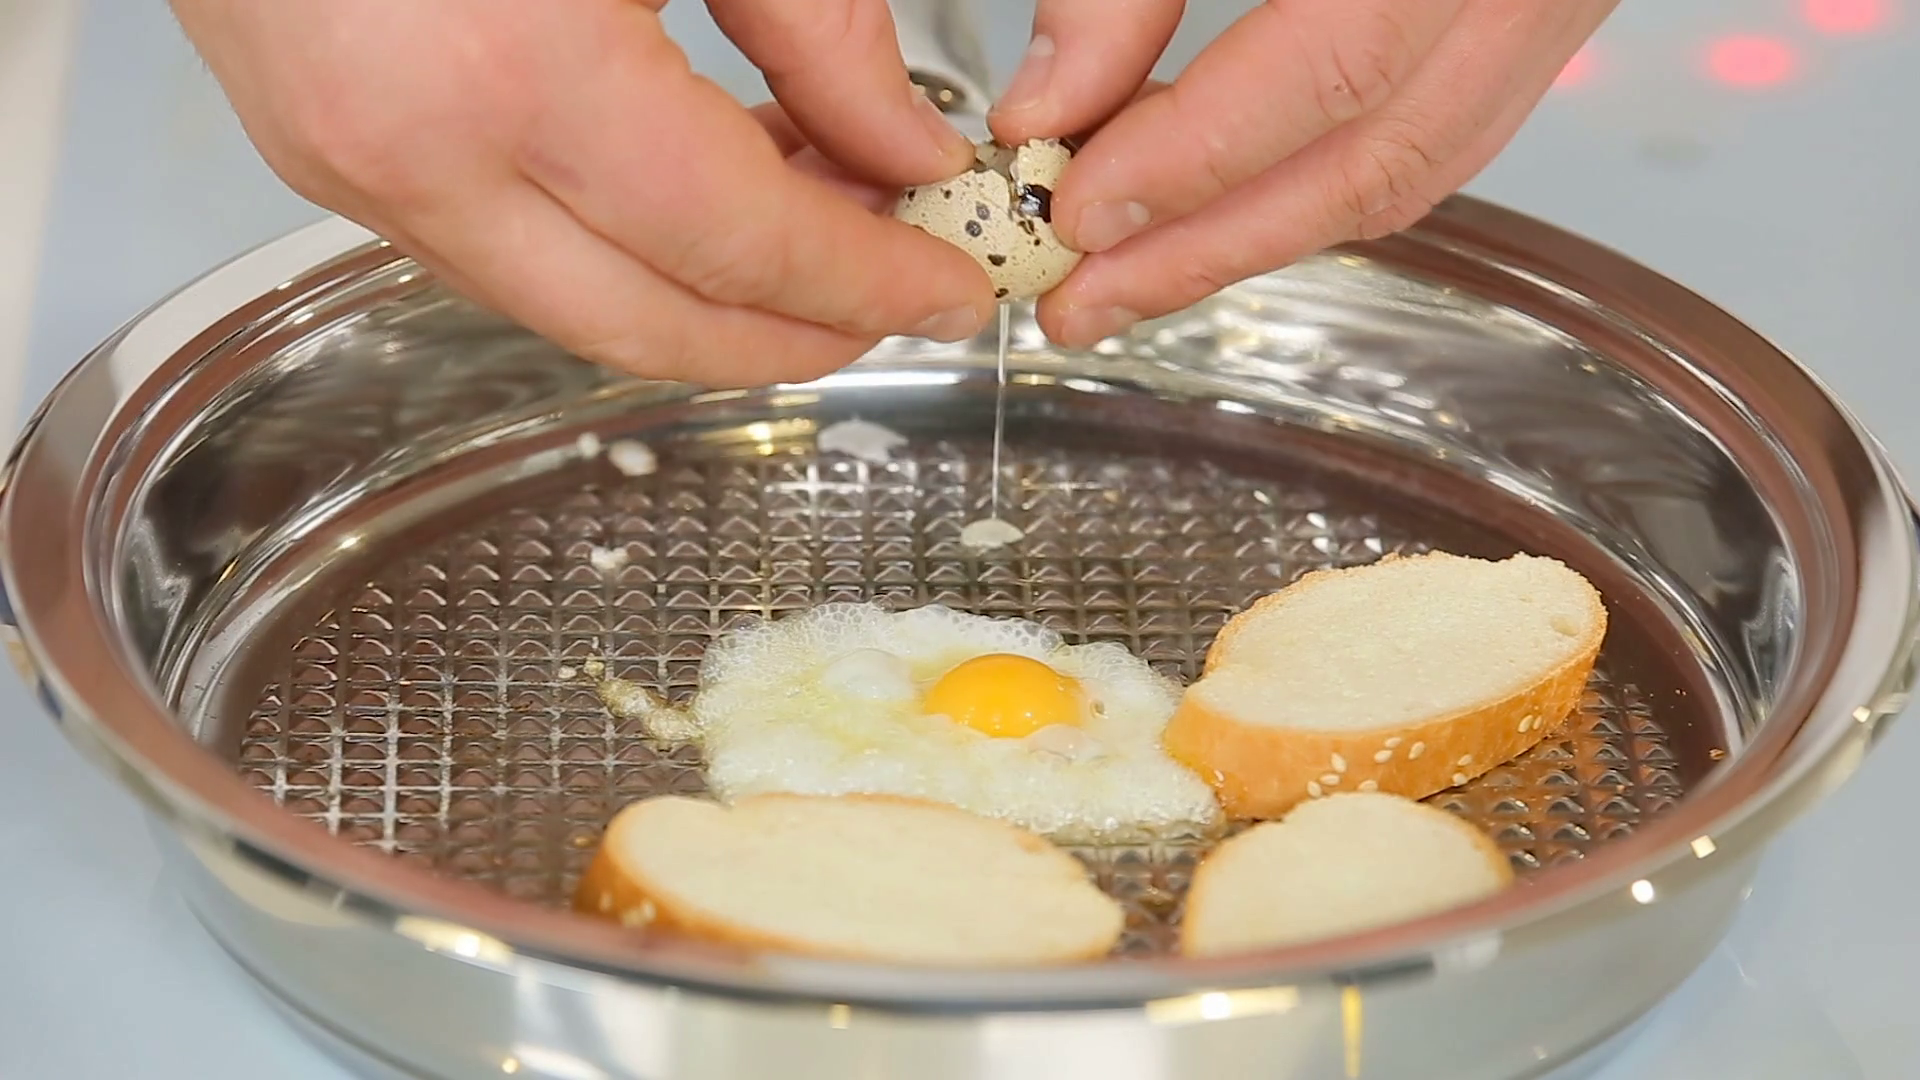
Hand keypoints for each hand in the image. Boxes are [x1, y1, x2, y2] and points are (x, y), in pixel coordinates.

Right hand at [172, 0, 997, 385]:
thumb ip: (814, 23)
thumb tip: (907, 149)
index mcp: (514, 73)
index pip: (737, 244)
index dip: (863, 286)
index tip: (951, 291)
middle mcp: (412, 152)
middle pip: (650, 328)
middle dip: (793, 338)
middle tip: (894, 300)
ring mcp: (348, 168)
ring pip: (567, 308)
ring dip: (703, 296)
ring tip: (811, 233)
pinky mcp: (319, 155)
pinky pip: (496, 255)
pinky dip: (611, 251)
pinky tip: (688, 192)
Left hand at [989, 0, 1618, 346]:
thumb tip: (1049, 109)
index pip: (1331, 66)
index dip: (1193, 159)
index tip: (1073, 212)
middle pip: (1378, 156)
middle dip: (1212, 247)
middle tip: (1081, 301)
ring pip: (1418, 165)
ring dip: (1265, 235)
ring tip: (1134, 274)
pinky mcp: (1541, 7)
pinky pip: (1443, 130)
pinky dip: (1324, 181)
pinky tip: (1227, 206)